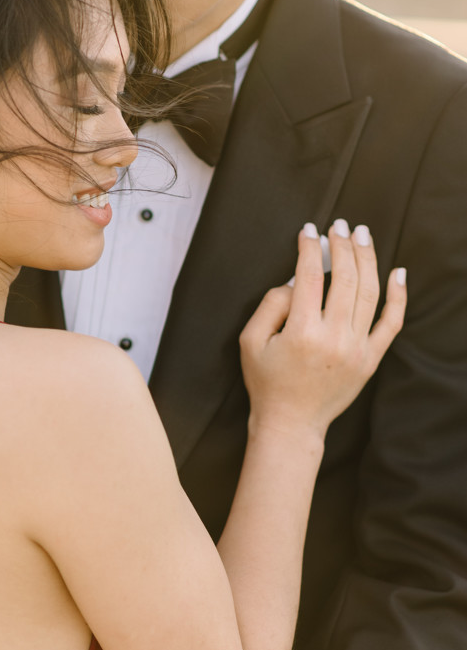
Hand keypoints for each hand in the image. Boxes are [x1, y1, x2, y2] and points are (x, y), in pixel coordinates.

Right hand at [240, 220, 405, 437]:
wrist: (290, 423)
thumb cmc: (267, 382)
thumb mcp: (250, 341)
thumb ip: (270, 305)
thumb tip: (296, 280)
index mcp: (302, 332)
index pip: (311, 276)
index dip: (309, 248)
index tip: (308, 231)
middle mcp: (334, 338)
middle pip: (345, 278)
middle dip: (342, 245)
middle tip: (339, 226)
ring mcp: (356, 349)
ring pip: (369, 293)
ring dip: (367, 259)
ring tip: (362, 236)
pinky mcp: (370, 359)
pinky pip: (391, 323)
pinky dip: (398, 296)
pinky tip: (398, 272)